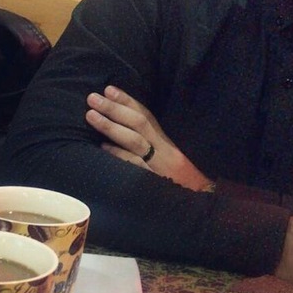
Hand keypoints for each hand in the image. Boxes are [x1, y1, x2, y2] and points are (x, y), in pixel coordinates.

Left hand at [86, 86, 213, 191]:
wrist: (202, 202)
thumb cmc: (181, 184)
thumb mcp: (169, 161)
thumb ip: (151, 148)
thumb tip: (122, 132)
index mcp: (166, 143)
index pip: (146, 116)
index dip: (128, 101)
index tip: (109, 89)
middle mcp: (164, 150)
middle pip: (139, 123)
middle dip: (114, 108)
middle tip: (92, 97)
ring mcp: (159, 166)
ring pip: (135, 141)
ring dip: (111, 126)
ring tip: (91, 115)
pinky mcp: (154, 182)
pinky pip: (134, 165)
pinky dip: (118, 155)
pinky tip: (102, 147)